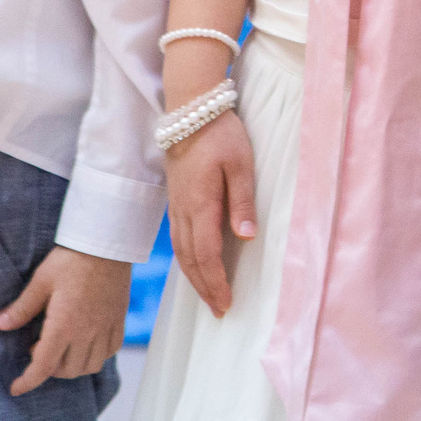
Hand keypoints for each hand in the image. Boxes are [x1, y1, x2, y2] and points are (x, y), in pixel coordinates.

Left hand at [0, 247, 130, 396]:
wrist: (107, 242)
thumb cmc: (72, 259)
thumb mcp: (41, 281)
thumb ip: (22, 307)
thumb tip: (0, 324)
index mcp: (64, 324)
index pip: (44, 366)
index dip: (28, 381)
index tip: (17, 387)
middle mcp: (87, 331)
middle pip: (68, 370)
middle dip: (49, 369)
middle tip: (39, 348)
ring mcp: (105, 326)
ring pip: (91, 365)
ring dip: (74, 365)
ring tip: (63, 348)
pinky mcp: (118, 318)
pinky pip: (111, 350)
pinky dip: (97, 355)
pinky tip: (87, 342)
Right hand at [165, 108, 255, 317]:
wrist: (190, 110)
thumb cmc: (220, 134)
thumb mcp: (240, 163)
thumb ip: (242, 200)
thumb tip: (246, 236)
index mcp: (199, 205)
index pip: (205, 255)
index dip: (215, 283)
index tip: (226, 304)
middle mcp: (182, 211)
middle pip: (190, 260)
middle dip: (204, 288)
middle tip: (219, 311)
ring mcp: (175, 205)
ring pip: (180, 252)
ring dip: (194, 277)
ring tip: (209, 296)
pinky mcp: (175, 199)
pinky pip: (177, 238)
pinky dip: (187, 259)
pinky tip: (195, 265)